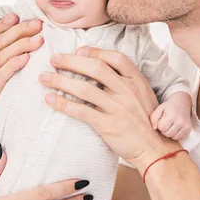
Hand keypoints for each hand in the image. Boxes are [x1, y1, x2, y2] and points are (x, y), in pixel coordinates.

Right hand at [0, 14, 43, 111]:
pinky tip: (26, 58)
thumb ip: (25, 59)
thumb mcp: (23, 78)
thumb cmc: (23, 102)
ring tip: (38, 40)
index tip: (17, 15)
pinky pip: (2, 76)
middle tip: (38, 25)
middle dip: (20, 31)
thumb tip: (41, 36)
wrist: (12, 132)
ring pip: (2, 56)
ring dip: (22, 45)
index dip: (5, 25)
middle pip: (1, 43)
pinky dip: (14, 65)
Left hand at [39, 47, 180, 170]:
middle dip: (70, 61)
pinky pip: (81, 111)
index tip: (78, 50)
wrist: (155, 149)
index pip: (115, 58)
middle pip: (95, 68)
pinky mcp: (107, 125)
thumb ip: (125, 81)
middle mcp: (127, 91)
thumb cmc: (146, 121)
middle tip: (54, 59)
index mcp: (137, 80)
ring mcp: (117, 108)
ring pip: (83, 88)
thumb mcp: (142, 94)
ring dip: (60, 81)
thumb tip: (97, 68)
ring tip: (44, 77)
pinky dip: (63, 104)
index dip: (94, 51)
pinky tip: (50, 99)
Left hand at [150, 92, 192, 140]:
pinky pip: (180, 138)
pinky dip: (177, 135)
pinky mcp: (189, 129)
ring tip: (170, 125)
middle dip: (164, 130)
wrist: (182, 102)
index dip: (159, 125)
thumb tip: (154, 128)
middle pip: (167, 134)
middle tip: (166, 123)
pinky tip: (176, 128)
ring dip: (170, 133)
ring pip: (174, 138)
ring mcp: (186, 126)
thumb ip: (154, 118)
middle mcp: (180, 121)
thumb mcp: (159, 109)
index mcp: (172, 115)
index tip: (162, 120)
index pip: (161, 128)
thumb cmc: (169, 106)